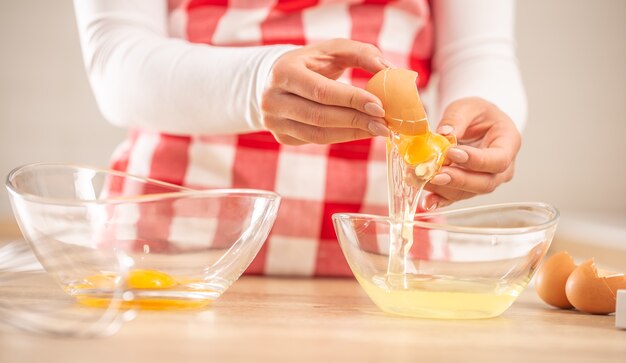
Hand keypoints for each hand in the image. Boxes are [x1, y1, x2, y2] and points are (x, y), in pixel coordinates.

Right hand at [261, 39, 390, 144]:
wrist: (276, 79)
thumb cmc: (312, 62)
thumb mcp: (333, 49)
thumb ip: (362, 54)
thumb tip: (389, 69)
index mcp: (283, 72)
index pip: (322, 91)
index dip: (352, 100)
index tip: (380, 106)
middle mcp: (272, 99)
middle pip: (320, 116)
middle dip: (356, 121)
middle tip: (384, 124)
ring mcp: (274, 121)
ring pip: (318, 134)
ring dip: (352, 133)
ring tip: (377, 129)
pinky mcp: (281, 136)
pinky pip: (316, 141)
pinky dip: (342, 137)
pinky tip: (361, 131)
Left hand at [423, 97, 521, 208]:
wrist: (476, 123)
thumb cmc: (477, 113)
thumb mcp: (468, 107)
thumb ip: (457, 118)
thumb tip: (444, 134)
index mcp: (509, 143)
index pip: (498, 159)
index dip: (475, 160)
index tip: (452, 153)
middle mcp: (502, 167)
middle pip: (485, 182)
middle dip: (459, 180)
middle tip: (436, 174)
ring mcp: (486, 180)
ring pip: (468, 192)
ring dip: (444, 189)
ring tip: (422, 180)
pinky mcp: (468, 187)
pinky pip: (456, 197)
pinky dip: (441, 200)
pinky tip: (428, 202)